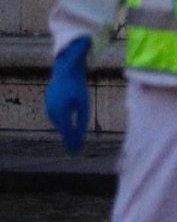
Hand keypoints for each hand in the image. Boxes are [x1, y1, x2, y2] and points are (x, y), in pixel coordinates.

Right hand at [45, 37, 90, 152]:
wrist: (66, 70)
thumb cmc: (78, 87)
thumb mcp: (83, 105)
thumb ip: (82, 121)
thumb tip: (81, 136)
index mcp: (61, 112)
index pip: (66, 131)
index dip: (71, 142)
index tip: (77, 151)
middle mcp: (52, 111)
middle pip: (61, 129)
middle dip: (68, 138)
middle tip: (75, 149)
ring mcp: (48, 107)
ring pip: (58, 123)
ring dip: (64, 131)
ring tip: (72, 140)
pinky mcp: (49, 102)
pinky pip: (56, 116)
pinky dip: (61, 123)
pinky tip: (66, 127)